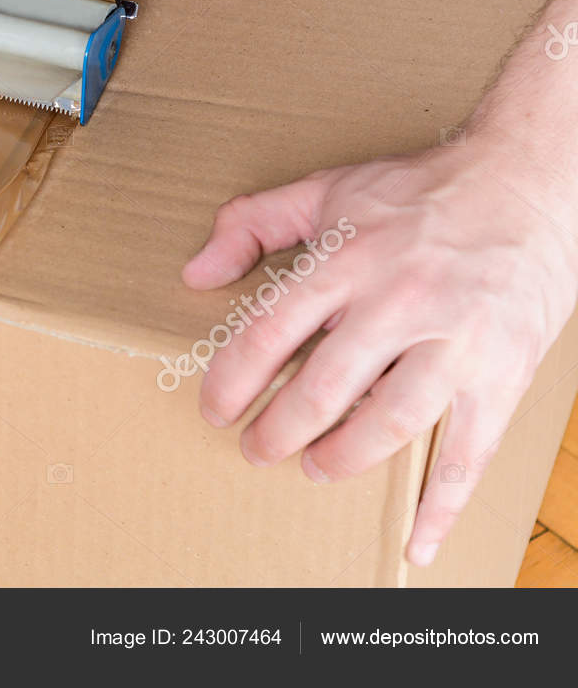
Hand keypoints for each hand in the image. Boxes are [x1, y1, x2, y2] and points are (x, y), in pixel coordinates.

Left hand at [182, 141, 577, 565]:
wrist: (527, 182)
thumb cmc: (421, 190)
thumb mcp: (326, 190)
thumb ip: (253, 224)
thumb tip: (194, 272)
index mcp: (347, 261)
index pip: (269, 334)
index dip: (234, 381)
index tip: (215, 409)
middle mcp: (398, 304)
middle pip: (323, 388)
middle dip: (279, 429)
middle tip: (256, 449)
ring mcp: (454, 343)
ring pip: (388, 422)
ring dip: (342, 457)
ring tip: (313, 466)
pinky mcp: (500, 374)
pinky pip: (468, 452)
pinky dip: (442, 505)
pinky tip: (418, 539)